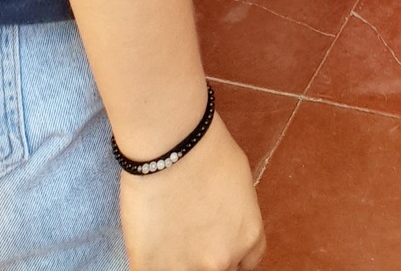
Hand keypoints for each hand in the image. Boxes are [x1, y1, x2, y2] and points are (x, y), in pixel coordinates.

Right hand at [119, 116, 265, 270]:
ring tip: (169, 234)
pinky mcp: (152, 268)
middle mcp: (222, 260)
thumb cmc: (207, 149)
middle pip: (219, 270)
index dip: (229, 252)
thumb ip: (235, 219)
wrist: (171, 143)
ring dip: (179, 260)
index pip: (245, 264)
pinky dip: (153, 263)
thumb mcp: (240, 185)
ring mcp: (186, 268)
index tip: (215, 242)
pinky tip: (151, 242)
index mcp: (248, 237)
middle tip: (189, 233)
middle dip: (206, 255)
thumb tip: (223, 229)